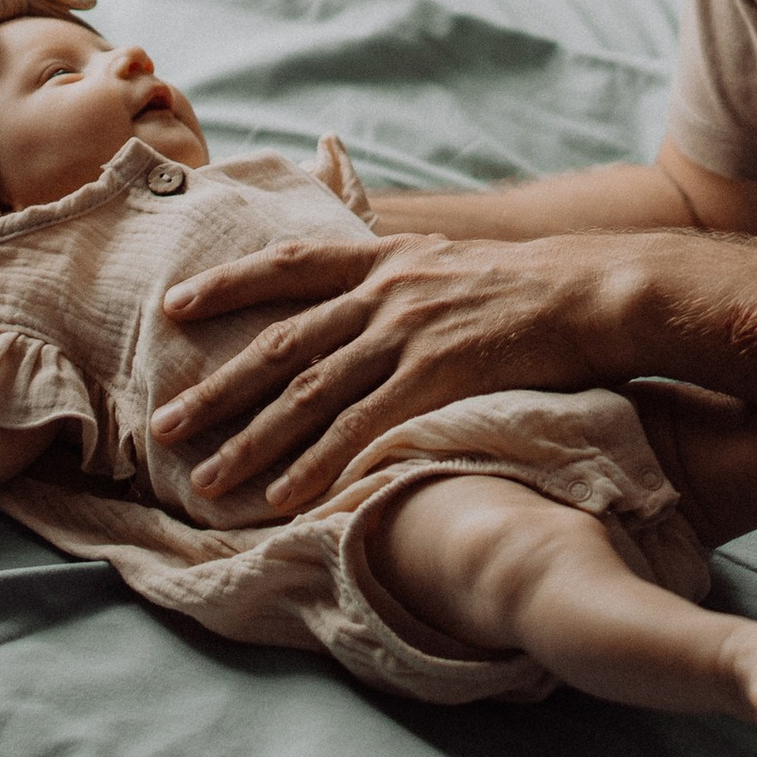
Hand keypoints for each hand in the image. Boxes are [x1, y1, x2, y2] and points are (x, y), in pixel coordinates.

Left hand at [152, 229, 623, 511]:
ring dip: (252, 444)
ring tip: (209, 483)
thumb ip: (398, 276)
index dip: (226, 284)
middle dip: (217, 389)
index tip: (174, 305)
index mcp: (382, 259)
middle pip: (280, 346)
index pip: (286, 266)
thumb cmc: (527, 283)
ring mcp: (406, 334)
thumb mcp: (449, 260)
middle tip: (164, 427)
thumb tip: (364, 294)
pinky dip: (319, 466)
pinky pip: (363, 430)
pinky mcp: (436, 377)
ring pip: (309, 396)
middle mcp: (383, 293)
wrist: (592, 290)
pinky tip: (286, 498)